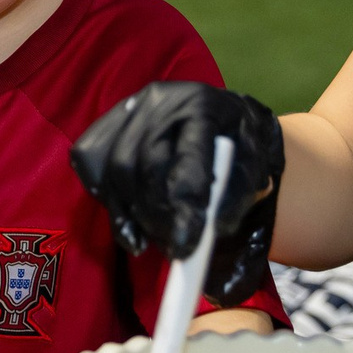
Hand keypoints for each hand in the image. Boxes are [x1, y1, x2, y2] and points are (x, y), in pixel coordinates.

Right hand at [70, 81, 283, 303]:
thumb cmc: (246, 161)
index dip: (184, 205)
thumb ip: (240, 209)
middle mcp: (162, 100)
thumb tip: (217, 252)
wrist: (232, 133)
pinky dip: (109, 200)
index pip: (186, 157)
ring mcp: (129, 110)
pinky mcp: (106, 126)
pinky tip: (133, 221)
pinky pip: (91, 166)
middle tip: (176, 250)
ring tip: (159, 238)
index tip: (187, 247)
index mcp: (208, 106)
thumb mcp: (260, 179)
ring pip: (114, 170)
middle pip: (141, 164)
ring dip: (134, 215)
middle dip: (157, 217)